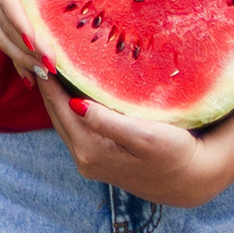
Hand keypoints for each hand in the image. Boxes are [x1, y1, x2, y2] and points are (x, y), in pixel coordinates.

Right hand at [0, 0, 45, 83]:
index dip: (20, 20)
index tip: (36, 39)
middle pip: (9, 26)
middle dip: (29, 48)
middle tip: (55, 66)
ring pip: (7, 40)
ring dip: (26, 60)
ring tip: (51, 75)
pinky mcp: (1, 20)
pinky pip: (9, 44)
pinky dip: (21, 62)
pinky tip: (38, 80)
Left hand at [38, 73, 233, 203]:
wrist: (191, 180)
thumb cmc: (174, 154)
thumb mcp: (143, 135)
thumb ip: (107, 122)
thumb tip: (74, 104)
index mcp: (90, 151)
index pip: (59, 108)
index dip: (50, 81)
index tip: (42, 52)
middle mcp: (84, 159)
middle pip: (56, 116)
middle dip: (48, 87)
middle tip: (42, 54)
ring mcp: (90, 162)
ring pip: (64, 123)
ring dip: (58, 98)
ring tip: (55, 68)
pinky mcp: (99, 160)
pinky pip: (76, 129)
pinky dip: (70, 109)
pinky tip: (73, 92)